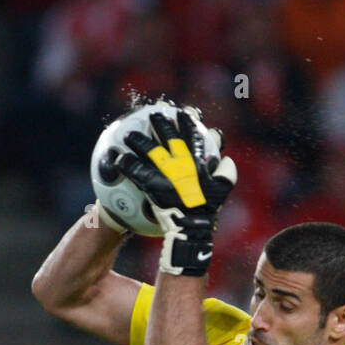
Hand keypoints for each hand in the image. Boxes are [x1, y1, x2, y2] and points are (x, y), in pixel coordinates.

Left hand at [116, 105, 236, 275]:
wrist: (192, 230)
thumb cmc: (207, 213)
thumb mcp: (222, 192)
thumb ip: (226, 174)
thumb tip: (227, 161)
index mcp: (198, 163)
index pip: (193, 136)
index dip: (187, 123)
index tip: (182, 113)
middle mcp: (182, 165)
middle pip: (169, 138)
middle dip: (161, 123)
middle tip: (154, 114)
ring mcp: (166, 174)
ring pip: (150, 151)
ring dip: (139, 141)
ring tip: (129, 135)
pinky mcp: (153, 186)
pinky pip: (136, 171)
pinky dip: (126, 164)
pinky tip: (117, 158)